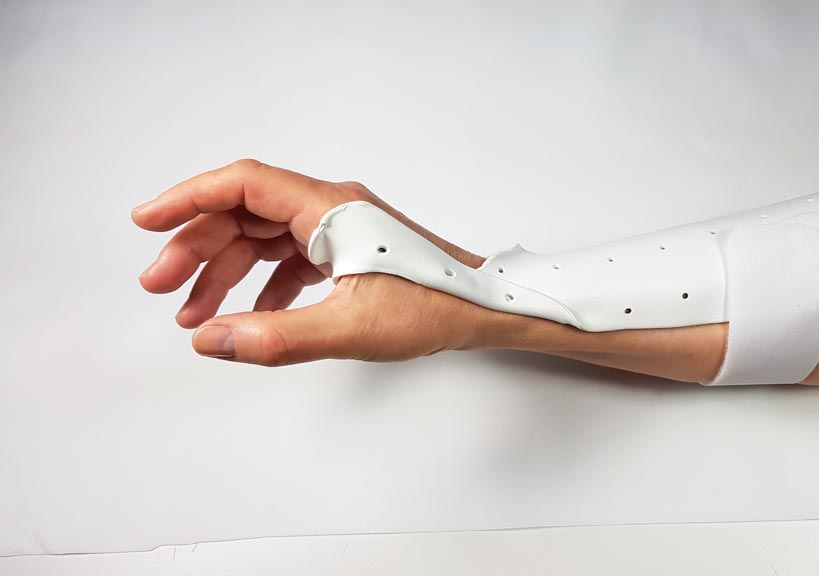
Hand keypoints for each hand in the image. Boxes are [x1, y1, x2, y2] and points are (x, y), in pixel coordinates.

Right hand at [132, 159, 495, 365]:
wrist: (489, 308)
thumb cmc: (435, 306)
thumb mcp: (352, 329)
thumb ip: (277, 337)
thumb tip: (209, 340)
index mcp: (330, 209)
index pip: (242, 184)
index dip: (188, 198)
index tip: (147, 223)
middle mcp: (332, 208)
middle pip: (245, 213)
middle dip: (198, 248)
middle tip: (160, 289)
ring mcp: (342, 229)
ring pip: (265, 238)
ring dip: (226, 271)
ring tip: (195, 315)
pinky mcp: (352, 251)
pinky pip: (291, 258)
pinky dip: (263, 284)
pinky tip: (252, 316)